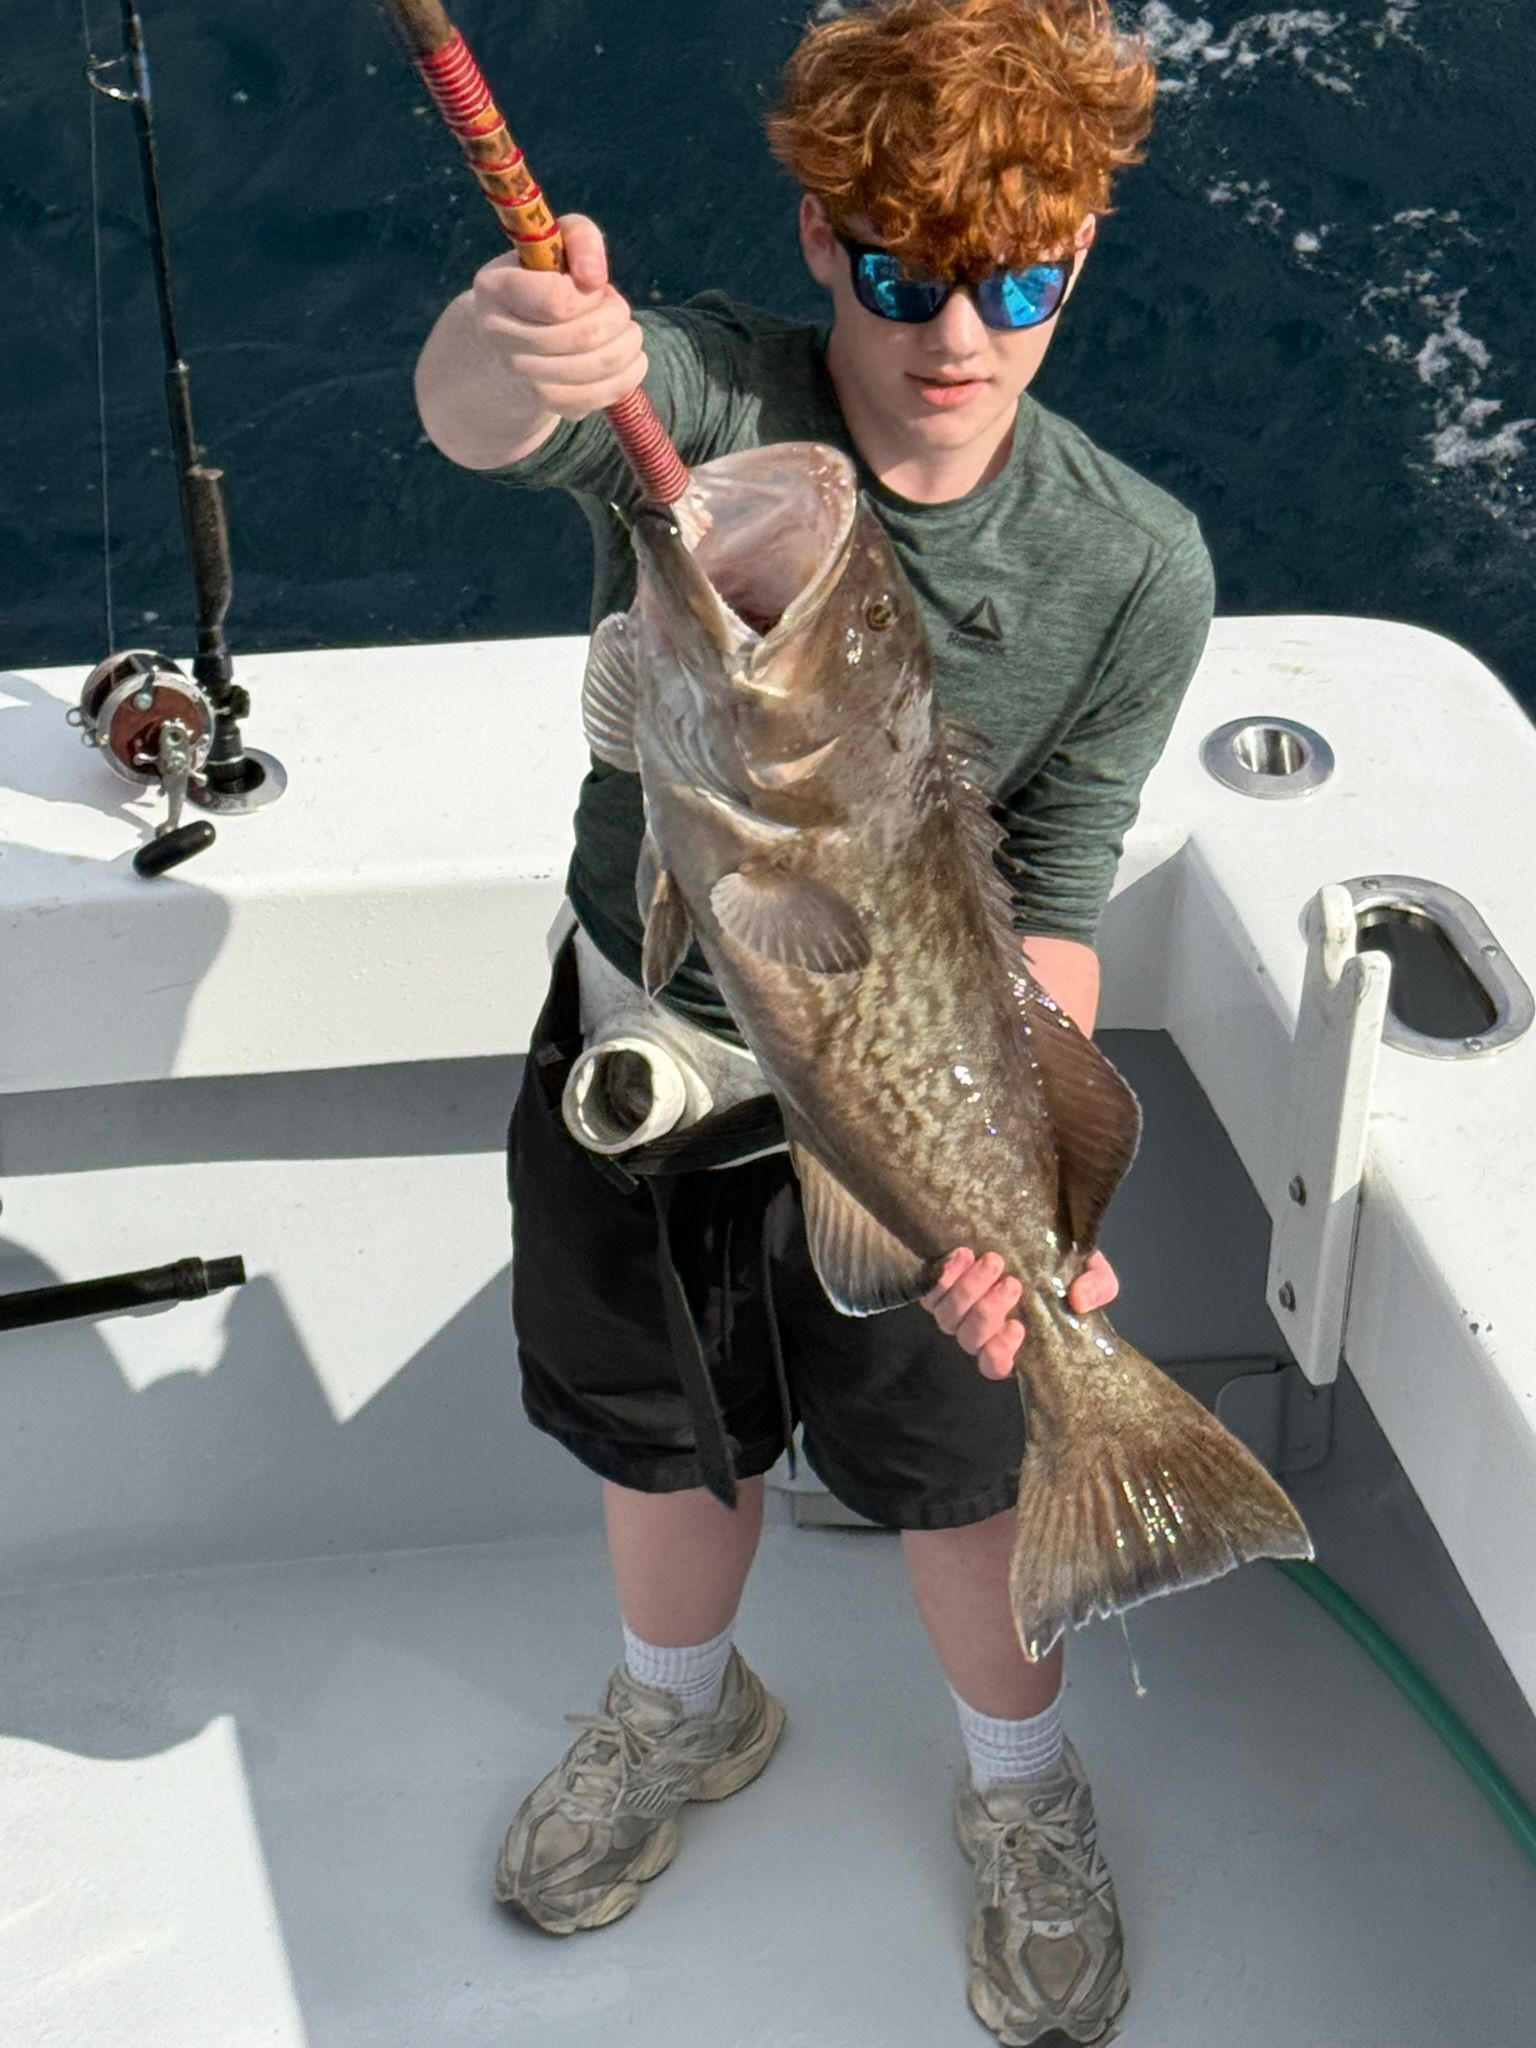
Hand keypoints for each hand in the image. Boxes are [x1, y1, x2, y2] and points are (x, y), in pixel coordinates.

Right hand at [466, 213, 645, 420]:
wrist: (514, 333)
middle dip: (617, 319)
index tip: (597, 287)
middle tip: (620, 311)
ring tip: (629, 334)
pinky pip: (594, 398)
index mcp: (495, 288)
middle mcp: (498, 335)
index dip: (592, 295)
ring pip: (594, 369)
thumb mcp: (557, 242)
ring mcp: (518, 375)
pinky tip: (630, 362)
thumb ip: (580, 238)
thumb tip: (595, 278)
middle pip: (583, 337)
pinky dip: (625, 379)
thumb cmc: (542, 278)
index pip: (558, 301)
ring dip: (627, 349)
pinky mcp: (542, 402)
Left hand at [920, 1246, 1120, 1379]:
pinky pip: (929, 1291)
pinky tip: (963, 1254)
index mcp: (1015, 1341)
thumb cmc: (1063, 1263)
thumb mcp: (1092, 1272)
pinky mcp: (939, 1285)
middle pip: (970, 1339)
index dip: (1001, 1352)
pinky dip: (943, 1275)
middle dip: (989, 1312)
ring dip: (967, 1291)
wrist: (1034, 1232)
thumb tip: (1081, 1300)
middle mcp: (981, 1331)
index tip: (1019, 1326)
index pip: (996, 1365)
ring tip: (991, 1260)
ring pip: (948, 1317)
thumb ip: (1098, 1287)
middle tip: (1011, 1281)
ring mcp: (957, 1309)